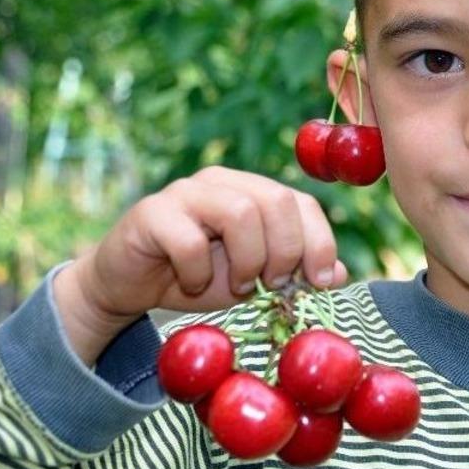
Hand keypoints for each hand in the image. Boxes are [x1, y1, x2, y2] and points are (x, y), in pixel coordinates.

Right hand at [53, 166, 347, 365]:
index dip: (320, 242)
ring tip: (237, 286)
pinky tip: (192, 283)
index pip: (302, 203)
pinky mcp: (151, 213)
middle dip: (285, 251)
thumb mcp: (255, 281)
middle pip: (276, 201)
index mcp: (253, 191)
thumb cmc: (197, 278)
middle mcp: (222, 182)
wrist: (128, 286)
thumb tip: (341, 274)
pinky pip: (189, 239)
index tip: (320, 282)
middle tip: (273, 286)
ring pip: (240, 212)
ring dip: (247, 260)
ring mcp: (185, 192)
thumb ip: (295, 273)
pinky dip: (198, 271)